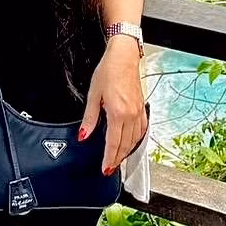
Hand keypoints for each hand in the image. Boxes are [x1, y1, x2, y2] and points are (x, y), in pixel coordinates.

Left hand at [78, 36, 147, 174]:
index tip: (105, 168)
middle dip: (118, 159)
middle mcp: (130, 115)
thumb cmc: (108, 71)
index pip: (113, 143)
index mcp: (117, 113)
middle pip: (125, 144)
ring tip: (119, 160)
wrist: (123, 57)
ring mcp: (138, 112)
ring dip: (127, 152)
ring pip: (135, 139)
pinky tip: (132, 143)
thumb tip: (84, 135)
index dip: (109, 158)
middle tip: (111, 168)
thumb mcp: (93, 95)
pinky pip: (142, 129)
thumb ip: (89, 118)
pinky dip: (137, 140)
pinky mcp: (142, 107)